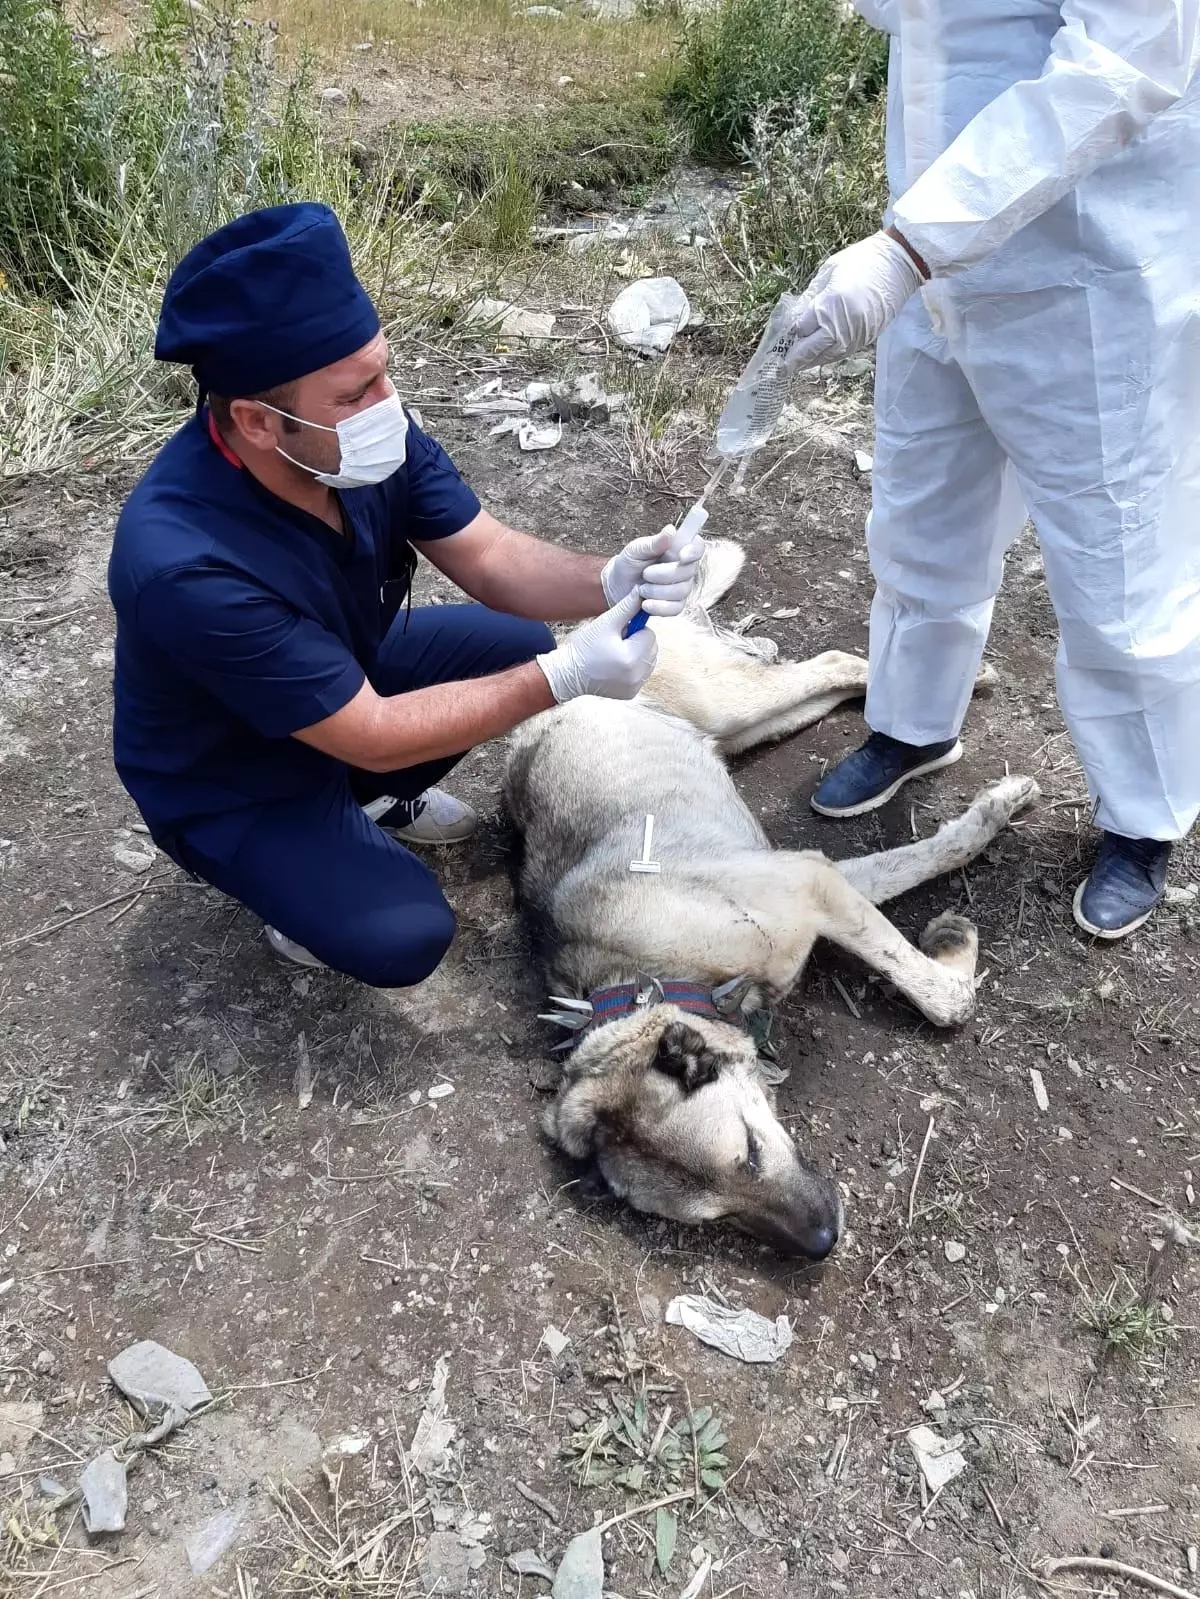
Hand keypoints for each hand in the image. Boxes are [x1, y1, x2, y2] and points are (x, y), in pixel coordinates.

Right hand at [536, 591, 657, 703]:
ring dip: (637, 654)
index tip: (619, 633)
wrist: (570, 674)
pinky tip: (616, 666)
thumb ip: (627, 607)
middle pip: (652, 648)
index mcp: (631, 658)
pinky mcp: (632, 693)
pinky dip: (634, 668)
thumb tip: (642, 591)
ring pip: (649, 661)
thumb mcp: (606, 623)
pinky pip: (642, 674)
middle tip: (616, 643)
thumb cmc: (585, 647)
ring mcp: (635, 687)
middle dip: (638, 642)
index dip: (634, 630)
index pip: (650, 634)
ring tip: (616, 654)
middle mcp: (637, 676)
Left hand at [601, 526, 704, 616]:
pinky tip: (646, 604)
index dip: (694, 551)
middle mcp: (684, 568)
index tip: (682, 556)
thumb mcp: (637, 549)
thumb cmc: (630, 563)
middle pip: (688, 572)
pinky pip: (675, 608)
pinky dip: (659, 607)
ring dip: (657, 591)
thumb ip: (654, 542)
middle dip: (664, 574)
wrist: (619, 586)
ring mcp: (681, 587)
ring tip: (641, 588)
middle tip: (645, 573)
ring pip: (681, 591)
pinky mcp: (675, 605)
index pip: (697, 547)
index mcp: (678, 550)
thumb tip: (671, 530)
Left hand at [785, 230, 926, 369]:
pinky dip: (828, 356)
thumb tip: (796, 318)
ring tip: (797, 365)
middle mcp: (841, 325)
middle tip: (781, 366)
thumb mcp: (828, 271)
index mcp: (829, 304)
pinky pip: (842, 353)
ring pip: (828, 356)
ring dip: (811, 361)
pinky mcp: (866, 339)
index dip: (792, 333)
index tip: (783, 336)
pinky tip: (819, 357)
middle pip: (812, 349)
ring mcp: (855, 335)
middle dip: (796, 358)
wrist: (899, 264)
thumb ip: (811, 297)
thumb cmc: (862, 260)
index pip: (803, 328)